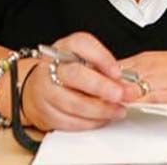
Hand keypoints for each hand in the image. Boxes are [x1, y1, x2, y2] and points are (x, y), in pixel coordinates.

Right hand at [21, 32, 142, 130]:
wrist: (38, 89)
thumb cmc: (67, 73)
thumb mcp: (83, 61)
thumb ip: (103, 69)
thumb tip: (128, 83)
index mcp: (64, 48)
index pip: (81, 44)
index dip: (101, 57)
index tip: (118, 71)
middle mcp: (51, 66)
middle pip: (76, 74)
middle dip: (101, 86)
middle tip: (120, 94)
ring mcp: (46, 90)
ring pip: (74, 103)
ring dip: (100, 109)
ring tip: (118, 110)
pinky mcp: (46, 112)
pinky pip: (70, 121)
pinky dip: (90, 122)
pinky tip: (102, 119)